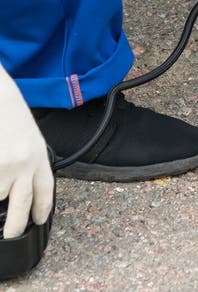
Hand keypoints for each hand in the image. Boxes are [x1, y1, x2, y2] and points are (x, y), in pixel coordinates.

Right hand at [0, 65, 53, 238]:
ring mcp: (3, 167)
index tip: (38, 220)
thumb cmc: (8, 111)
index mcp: (38, 153)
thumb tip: (23, 187)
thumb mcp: (27, 136)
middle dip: (17, 225)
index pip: (45, 190)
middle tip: (12, 233)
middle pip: (22, 206)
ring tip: (2, 163)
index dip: (42, 209)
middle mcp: (23, 163)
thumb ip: (29, 161)